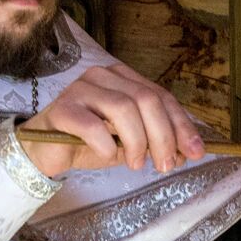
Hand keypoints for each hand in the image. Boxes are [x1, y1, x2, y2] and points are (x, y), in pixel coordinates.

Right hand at [19, 64, 204, 178]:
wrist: (45, 150)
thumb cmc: (89, 142)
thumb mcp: (130, 142)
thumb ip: (156, 140)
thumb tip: (188, 150)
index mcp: (123, 78)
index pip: (161, 96)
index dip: (181, 124)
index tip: (196, 151)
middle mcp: (103, 76)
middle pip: (146, 99)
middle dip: (163, 135)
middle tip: (166, 164)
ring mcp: (81, 89)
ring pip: (123, 109)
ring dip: (137, 141)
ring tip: (136, 164)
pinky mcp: (63, 108)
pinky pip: (92, 125)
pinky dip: (106, 145)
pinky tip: (108, 156)